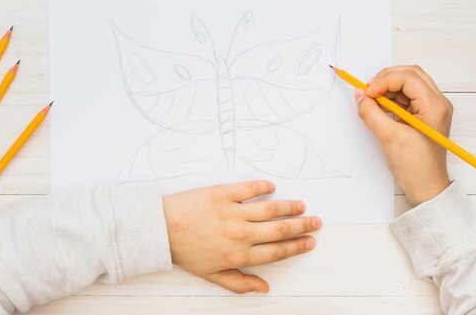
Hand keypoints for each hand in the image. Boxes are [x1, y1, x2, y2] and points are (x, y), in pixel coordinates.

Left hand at [162, 180, 319, 293]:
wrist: (160, 228)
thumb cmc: (185, 252)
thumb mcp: (211, 274)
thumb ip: (239, 282)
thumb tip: (263, 288)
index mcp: (239, 256)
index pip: (276, 251)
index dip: (296, 247)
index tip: (309, 242)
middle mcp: (241, 234)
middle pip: (280, 230)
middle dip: (301, 226)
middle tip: (315, 221)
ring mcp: (233, 212)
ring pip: (270, 209)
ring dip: (289, 207)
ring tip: (301, 205)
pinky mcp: (223, 193)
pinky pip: (249, 188)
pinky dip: (263, 186)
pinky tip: (272, 187)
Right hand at [355, 65, 451, 205]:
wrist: (427, 187)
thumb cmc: (415, 167)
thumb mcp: (388, 138)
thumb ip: (371, 113)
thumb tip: (360, 95)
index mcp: (434, 107)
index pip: (408, 78)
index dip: (384, 81)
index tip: (367, 92)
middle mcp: (437, 104)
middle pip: (410, 75)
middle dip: (386, 78)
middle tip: (368, 90)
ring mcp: (432, 108)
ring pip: (408, 83)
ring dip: (388, 87)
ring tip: (373, 100)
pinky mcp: (424, 114)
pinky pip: (407, 96)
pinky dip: (391, 97)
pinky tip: (380, 107)